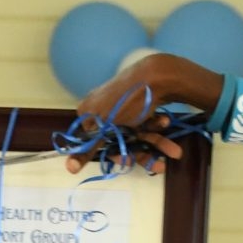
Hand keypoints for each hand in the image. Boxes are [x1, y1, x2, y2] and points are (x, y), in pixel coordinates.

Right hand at [65, 53, 217, 175]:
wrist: (156, 73)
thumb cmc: (126, 102)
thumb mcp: (105, 130)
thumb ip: (87, 150)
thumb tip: (68, 168)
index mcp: (89, 113)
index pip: (98, 143)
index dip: (116, 155)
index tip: (129, 162)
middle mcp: (104, 109)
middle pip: (122, 140)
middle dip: (143, 153)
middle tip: (161, 166)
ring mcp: (122, 105)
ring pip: (139, 132)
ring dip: (157, 143)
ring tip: (175, 151)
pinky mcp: (138, 101)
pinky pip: (146, 120)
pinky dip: (157, 124)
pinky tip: (165, 121)